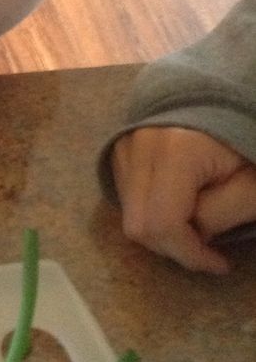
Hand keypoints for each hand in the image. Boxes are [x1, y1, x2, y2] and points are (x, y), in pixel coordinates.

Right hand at [111, 126, 255, 273]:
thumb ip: (218, 216)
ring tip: (195, 220)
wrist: (224, 98)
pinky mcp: (120, 149)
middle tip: (206, 246)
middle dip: (174, 247)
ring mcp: (124, 146)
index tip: (219, 263)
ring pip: (129, 216)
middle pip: (138, 226)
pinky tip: (177, 202)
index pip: (162, 224)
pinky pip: (127, 198)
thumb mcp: (251, 185)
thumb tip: (191, 236)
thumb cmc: (245, 142)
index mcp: (175, 151)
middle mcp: (139, 146)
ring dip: (162, 231)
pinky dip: (151, 212)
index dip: (189, 254)